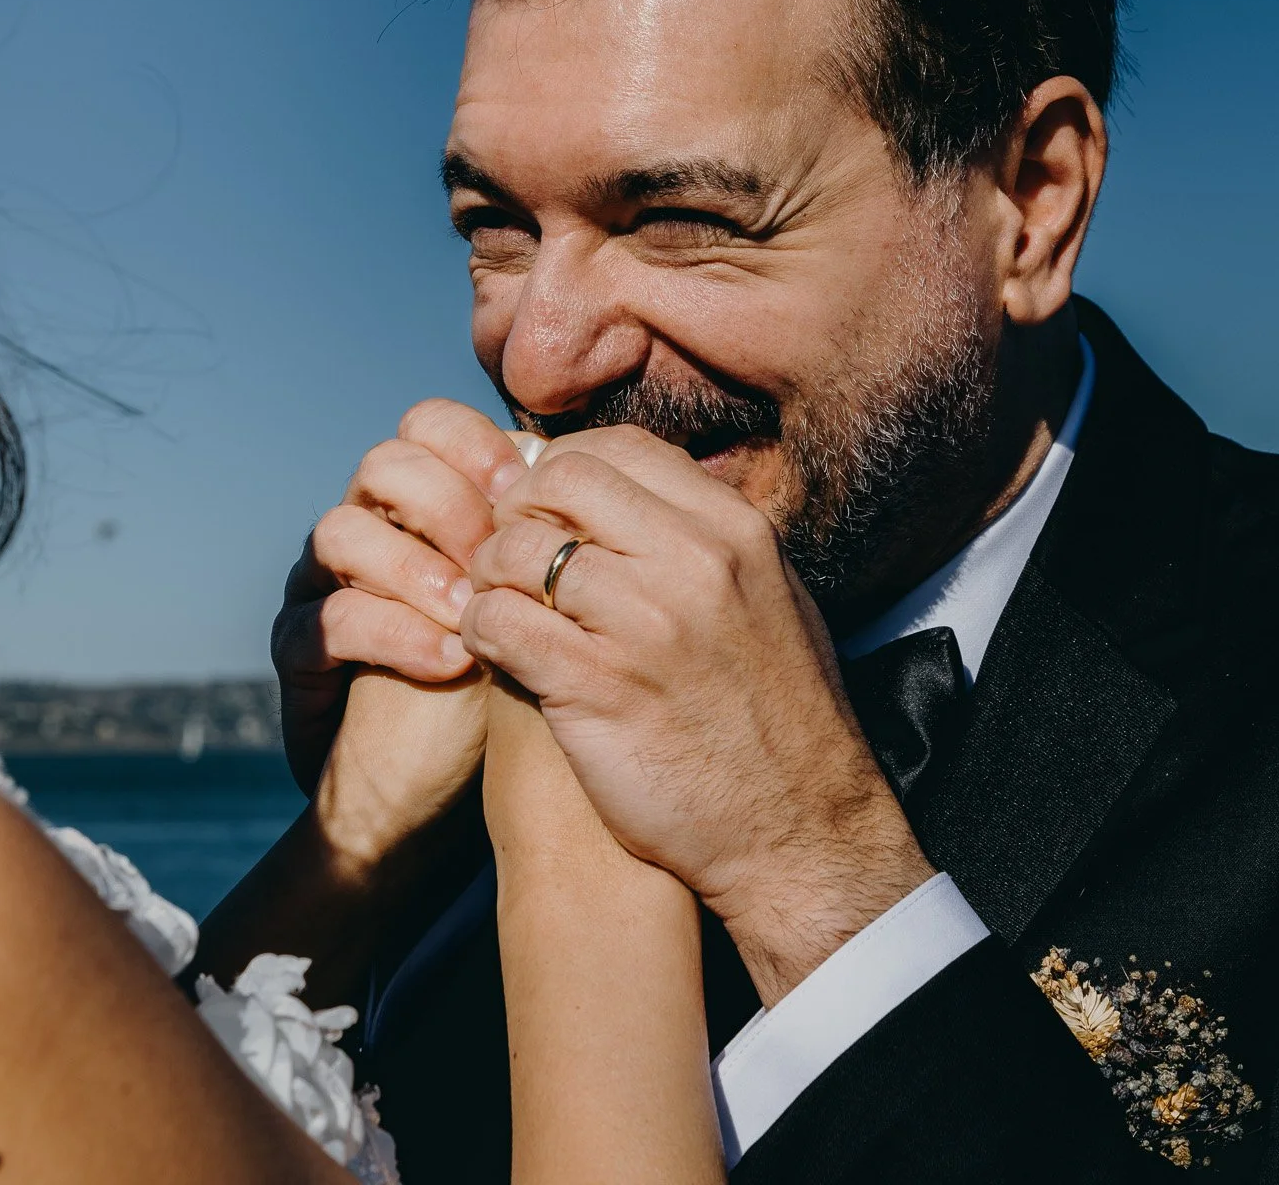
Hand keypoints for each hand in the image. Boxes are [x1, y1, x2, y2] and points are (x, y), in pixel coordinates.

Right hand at [271, 399, 527, 864]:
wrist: (432, 791)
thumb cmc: (501, 689)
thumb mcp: (536, 606)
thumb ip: (548, 541)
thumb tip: (606, 472)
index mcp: (421, 506)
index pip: (428, 428)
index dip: (474, 444)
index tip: (526, 489)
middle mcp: (367, 531)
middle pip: (382, 465)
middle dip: (445, 500)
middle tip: (495, 549)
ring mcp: (323, 589)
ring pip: (340, 532)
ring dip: (414, 566)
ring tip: (471, 613)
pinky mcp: (301, 654)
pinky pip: (327, 620)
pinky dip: (394, 634)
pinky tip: (450, 662)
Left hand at [459, 426, 934, 1003]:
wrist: (797, 832)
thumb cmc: (776, 722)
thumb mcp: (771, 601)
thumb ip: (707, 542)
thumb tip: (641, 495)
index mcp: (734, 531)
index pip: (619, 447)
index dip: (566, 471)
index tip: (551, 513)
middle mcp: (691, 562)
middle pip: (559, 480)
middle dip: (518, 512)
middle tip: (512, 558)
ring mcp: (642, 622)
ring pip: (514, 548)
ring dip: (490, 576)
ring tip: (502, 608)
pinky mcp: (595, 687)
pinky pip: (497, 622)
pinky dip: (481, 631)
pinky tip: (498, 653)